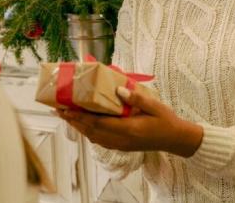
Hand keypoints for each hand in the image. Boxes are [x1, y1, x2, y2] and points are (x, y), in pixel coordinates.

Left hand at [57, 86, 203, 156]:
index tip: (65, 108)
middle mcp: (121, 139)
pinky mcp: (121, 145)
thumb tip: (118, 89)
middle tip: (58, 109)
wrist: (175, 139)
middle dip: (73, 120)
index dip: (79, 116)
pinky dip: (88, 131)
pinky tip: (83, 123)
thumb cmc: (166, 120)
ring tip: (66, 115)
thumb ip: (136, 97)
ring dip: (78, 126)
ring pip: (93, 136)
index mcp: (128, 129)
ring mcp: (120, 144)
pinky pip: (99, 139)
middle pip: (90, 131)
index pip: (97, 123)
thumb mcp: (154, 105)